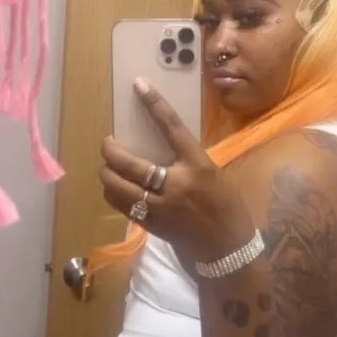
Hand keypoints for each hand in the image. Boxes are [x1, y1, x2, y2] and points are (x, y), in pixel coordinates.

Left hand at [100, 77, 253, 262]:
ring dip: (107, 173)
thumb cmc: (228, 209)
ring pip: (117, 186)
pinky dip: (114, 193)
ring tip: (109, 168)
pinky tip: (115, 188)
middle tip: (109, 144)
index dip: (154, 105)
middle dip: (110, 151)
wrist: (229, 251)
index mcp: (198, 166)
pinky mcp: (152, 225)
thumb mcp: (213, 176)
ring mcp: (161, 207)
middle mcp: (176, 184)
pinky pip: (122, 205)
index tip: (138, 85)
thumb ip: (188, 162)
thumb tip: (161, 150)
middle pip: (128, 163)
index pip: (172, 128)